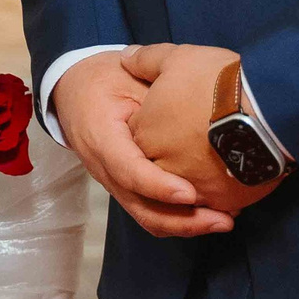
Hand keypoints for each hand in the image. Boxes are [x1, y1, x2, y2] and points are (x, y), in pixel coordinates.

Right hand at [51, 51, 235, 238]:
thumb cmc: (104, 78)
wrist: (75, 90)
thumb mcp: (128, 72)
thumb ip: (156, 89)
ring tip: (224, 221)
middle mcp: (105, 168)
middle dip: (182, 219)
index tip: (190, 193)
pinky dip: (180, 219)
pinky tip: (211, 214)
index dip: (158, 186)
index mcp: (101, 136)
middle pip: (140, 207)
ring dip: (186, 225)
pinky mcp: (128, 188)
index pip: (128, 170)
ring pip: (147, 217)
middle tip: (222, 219)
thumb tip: (195, 101)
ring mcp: (116, 182)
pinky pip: (151, 212)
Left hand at [125, 43, 285, 218]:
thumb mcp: (178, 58)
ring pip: (186, 186)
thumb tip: (125, 59)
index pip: (139, 132)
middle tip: (196, 131)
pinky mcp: (219, 201)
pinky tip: (231, 170)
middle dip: (174, 150)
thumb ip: (146, 60)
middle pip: (159, 162)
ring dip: (196, 174)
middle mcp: (161, 166)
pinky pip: (214, 200)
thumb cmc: (218, 82)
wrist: (265, 109)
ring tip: (216, 153)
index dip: (157, 120)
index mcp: (146, 133)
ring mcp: (190, 187)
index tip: (176, 110)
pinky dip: (219, 188)